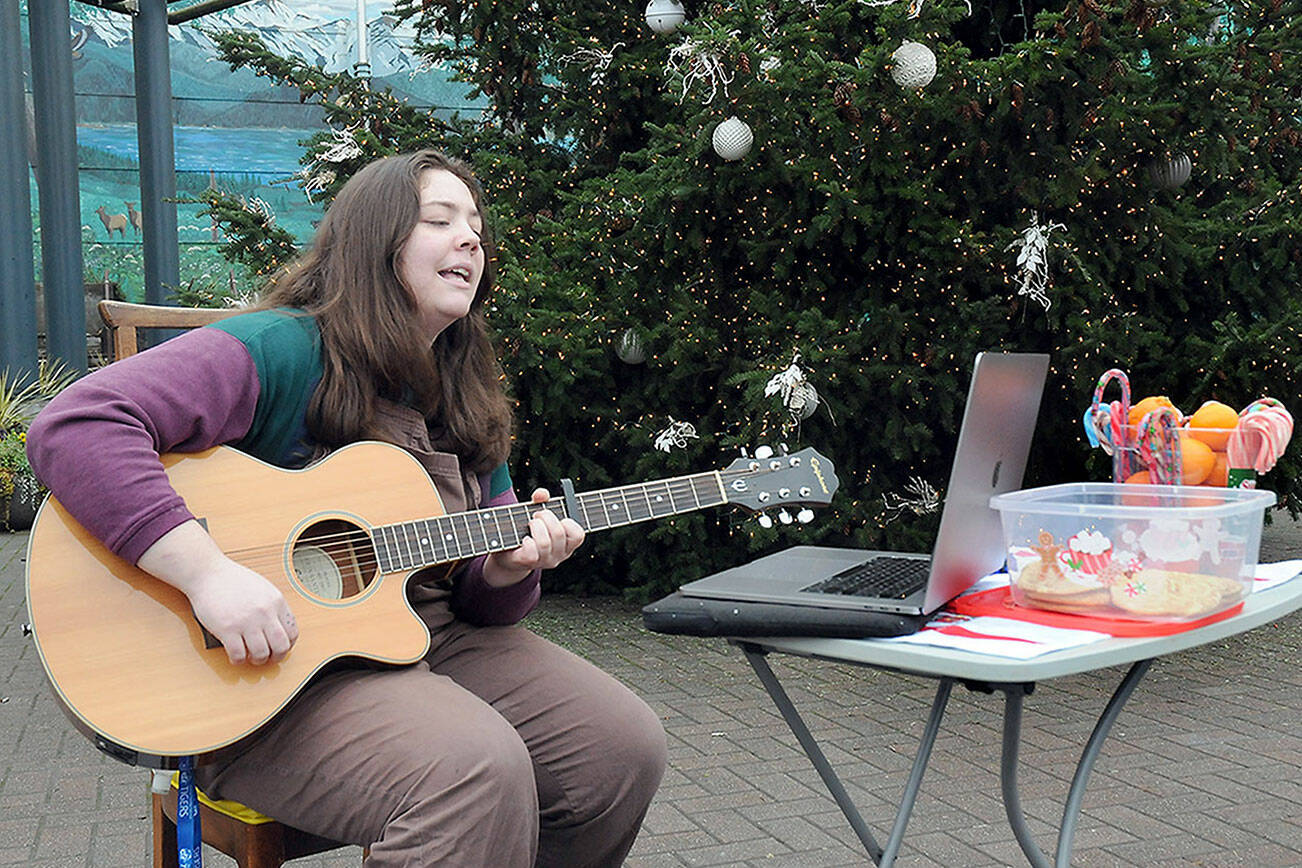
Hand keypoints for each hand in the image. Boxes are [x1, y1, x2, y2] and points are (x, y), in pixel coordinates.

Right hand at [137, 520, 297, 665]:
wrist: (208, 573)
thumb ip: (273, 607)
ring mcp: (246, 621)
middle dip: (277, 657)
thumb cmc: (232, 579)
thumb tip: (280, 627)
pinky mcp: (227, 629)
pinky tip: (236, 656)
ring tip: (251, 656)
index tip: (281, 648)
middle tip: (269, 658)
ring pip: (261, 654)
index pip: (292, 632)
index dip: (288, 645)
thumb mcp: (263, 588)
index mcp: (276, 601)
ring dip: (257, 660)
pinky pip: (238, 655)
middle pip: (281, 646)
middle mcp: (264, 612)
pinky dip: (238, 660)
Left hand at [483, 488, 585, 586]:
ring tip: (529, 524)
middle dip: (546, 517)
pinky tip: (523, 539)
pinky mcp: (528, 563)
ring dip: (535, 527)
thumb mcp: (537, 514)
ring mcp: (544, 561)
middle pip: (558, 533)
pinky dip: (526, 541)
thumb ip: (541, 500)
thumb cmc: (528, 531)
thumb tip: (542, 494)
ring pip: (544, 543)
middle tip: (537, 515)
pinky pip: (531, 552)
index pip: (578, 535)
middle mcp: (559, 555)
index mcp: (567, 544)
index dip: (568, 523)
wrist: (509, 554)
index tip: (557, 517)